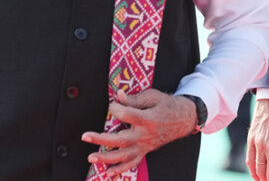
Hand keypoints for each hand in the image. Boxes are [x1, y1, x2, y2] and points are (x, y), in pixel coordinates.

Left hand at [81, 89, 195, 174]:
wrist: (183, 119)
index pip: (125, 114)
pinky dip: (120, 169)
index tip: (113, 103)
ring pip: (124, 155)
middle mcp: (145, 135)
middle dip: (101, 139)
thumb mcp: (153, 96)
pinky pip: (132, 163)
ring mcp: (144, 146)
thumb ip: (134, 99)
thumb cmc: (167, 105)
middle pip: (120, 140)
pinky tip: (108, 172)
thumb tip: (118, 96)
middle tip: (86, 136)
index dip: (115, 107)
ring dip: (106, 158)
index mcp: (147, 119)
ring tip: (91, 157)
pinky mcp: (145, 151)